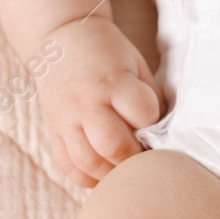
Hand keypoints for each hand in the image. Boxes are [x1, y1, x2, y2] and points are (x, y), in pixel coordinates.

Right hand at [38, 16, 161, 185]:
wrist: (61, 40)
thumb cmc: (108, 56)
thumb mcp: (137, 67)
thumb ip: (152, 100)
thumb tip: (165, 139)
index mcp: (112, 81)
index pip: (142, 112)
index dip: (152, 122)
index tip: (151, 123)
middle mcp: (86, 102)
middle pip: (112, 144)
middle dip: (134, 157)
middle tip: (141, 153)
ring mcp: (66, 120)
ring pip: (88, 163)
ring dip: (112, 173)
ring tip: (124, 166)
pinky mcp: (54, 134)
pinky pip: (70, 169)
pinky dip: (89, 177)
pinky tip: (103, 169)